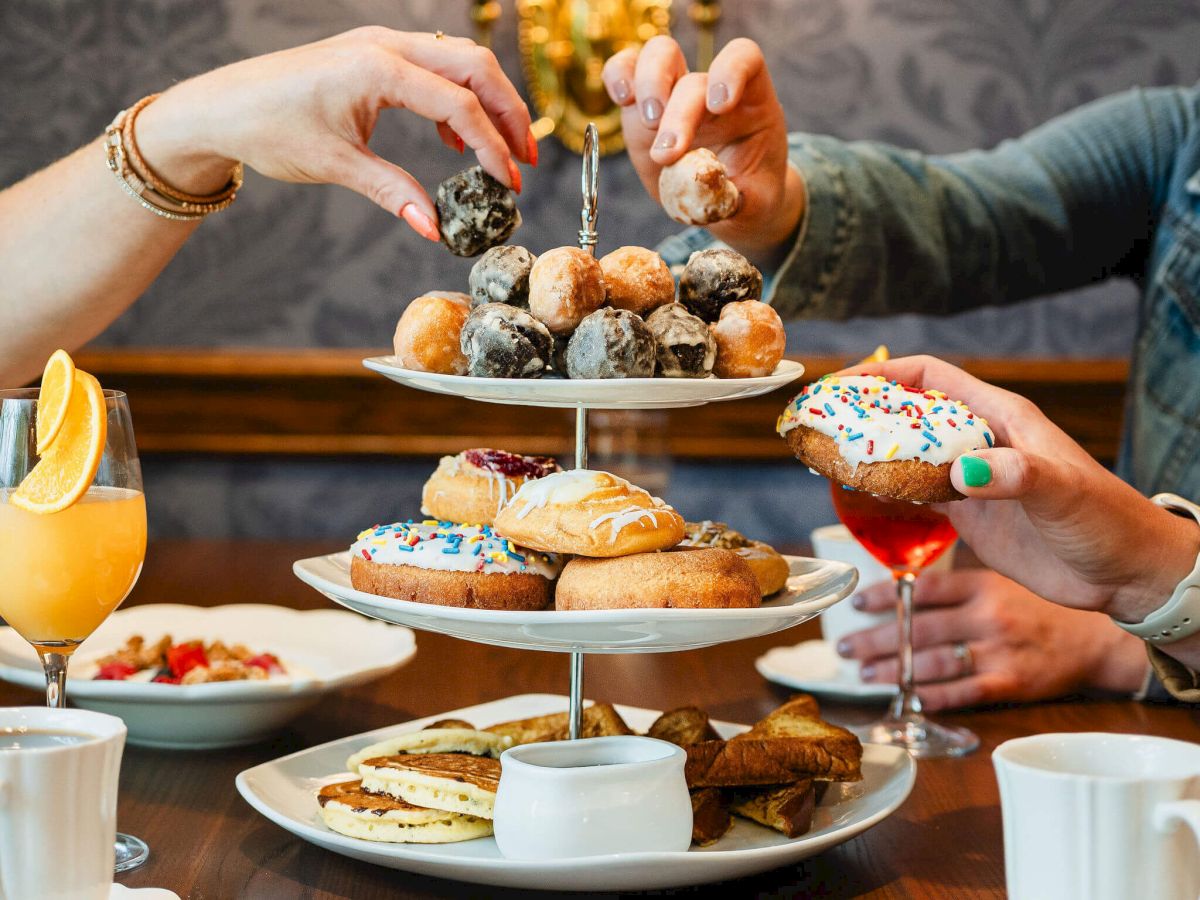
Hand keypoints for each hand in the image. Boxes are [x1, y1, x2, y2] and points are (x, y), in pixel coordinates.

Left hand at [133, 27, 533, 240]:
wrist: (221, 106)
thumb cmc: (268, 128)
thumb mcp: (335, 165)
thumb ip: (391, 193)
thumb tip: (434, 229)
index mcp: (377, 67)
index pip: (459, 102)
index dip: (492, 145)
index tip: (509, 183)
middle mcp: (385, 45)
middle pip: (475, 66)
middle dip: (509, 114)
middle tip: (525, 161)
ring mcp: (381, 44)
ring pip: (460, 61)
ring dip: (489, 103)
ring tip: (501, 153)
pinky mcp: (375, 55)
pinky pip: (435, 67)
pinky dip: (457, 100)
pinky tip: (455, 140)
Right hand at [601, 36, 803, 263]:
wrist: (731, 204)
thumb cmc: (751, 197)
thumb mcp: (756, 205)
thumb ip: (738, 201)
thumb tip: (709, 194)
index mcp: (750, 101)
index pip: (743, 59)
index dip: (730, 71)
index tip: (719, 106)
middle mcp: (710, 90)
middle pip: (693, 75)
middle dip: (678, 112)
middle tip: (667, 153)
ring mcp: (674, 93)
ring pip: (659, 54)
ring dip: (649, 83)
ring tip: (647, 123)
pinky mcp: (642, 108)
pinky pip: (625, 71)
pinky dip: (617, 75)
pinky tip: (621, 98)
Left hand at [836, 570, 1149, 710]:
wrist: (1096, 639)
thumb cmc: (1040, 608)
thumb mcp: (1002, 581)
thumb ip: (957, 586)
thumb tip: (903, 584)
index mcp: (982, 585)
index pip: (923, 589)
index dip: (886, 596)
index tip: (856, 603)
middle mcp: (987, 616)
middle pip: (918, 628)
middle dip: (875, 639)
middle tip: (844, 647)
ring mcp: (998, 651)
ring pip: (932, 662)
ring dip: (893, 670)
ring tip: (863, 673)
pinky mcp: (1010, 682)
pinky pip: (961, 692)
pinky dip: (930, 697)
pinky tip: (905, 699)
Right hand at [846, 356, 1199, 622]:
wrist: (1125, 574)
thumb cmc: (1106, 522)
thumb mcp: (1063, 492)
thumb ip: (1016, 475)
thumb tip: (961, 471)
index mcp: (1002, 418)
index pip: (931, 378)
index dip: (884, 374)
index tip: (842, 384)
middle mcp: (980, 441)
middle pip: (909, 412)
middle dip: (864, 411)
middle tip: (820, 421)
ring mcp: (970, 478)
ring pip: (906, 452)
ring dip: (869, 452)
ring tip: (826, 454)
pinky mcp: (967, 515)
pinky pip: (914, 493)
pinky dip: (884, 491)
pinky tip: (858, 496)